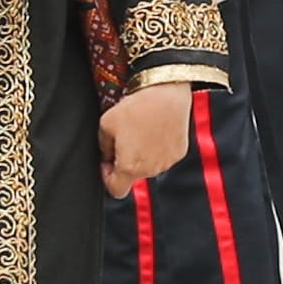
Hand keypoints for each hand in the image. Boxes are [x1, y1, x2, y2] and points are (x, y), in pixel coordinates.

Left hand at [101, 83, 194, 197]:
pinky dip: (157, 149)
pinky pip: (163, 157)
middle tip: (124, 139)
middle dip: (125, 162)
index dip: (107, 178)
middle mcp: (150, 170)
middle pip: (133, 176)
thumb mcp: (105, 124)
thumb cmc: (136, 107)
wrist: (165, 93)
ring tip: (141, 131)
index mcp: (129, 167)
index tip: (108, 162)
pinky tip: (155, 130)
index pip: (116, 190)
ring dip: (142, 155)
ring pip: (149, 167)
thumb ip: (103, 147)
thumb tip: (108, 155)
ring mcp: (166, 162)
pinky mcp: (178, 153)